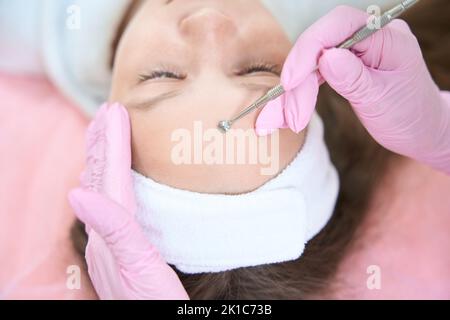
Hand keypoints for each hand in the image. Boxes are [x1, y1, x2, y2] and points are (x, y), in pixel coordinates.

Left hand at [68, 103, 188, 299]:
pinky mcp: (124, 249)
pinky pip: (113, 205)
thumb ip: (114, 230)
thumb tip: (77, 192)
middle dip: (101, 142)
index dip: (112, 143)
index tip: (115, 111)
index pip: (111, 178)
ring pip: (104, 190)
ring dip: (104, 158)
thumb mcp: (137, 267)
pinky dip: (111, 183)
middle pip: (101, 179)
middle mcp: (108, 234)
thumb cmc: (155, 302)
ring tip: (104, 134)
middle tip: (105, 112)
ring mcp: (114, 241)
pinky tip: (113, 181)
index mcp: (114, 233)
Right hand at [256, 5, 449, 173]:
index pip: (338, 25)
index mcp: (386, 38)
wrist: (420, 131)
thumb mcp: (382, 99)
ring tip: (278, 122)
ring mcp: (353, 53)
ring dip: (291, 95)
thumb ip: (353, 78)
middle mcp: (367, 39)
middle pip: (318, 48)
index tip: (291, 82)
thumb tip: (325, 58)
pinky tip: (284, 113)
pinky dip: (296, 96)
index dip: (309, 49)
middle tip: (292, 117)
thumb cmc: (410, 116)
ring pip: (309, 65)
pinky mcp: (342, 68)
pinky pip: (312, 77)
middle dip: (298, 84)